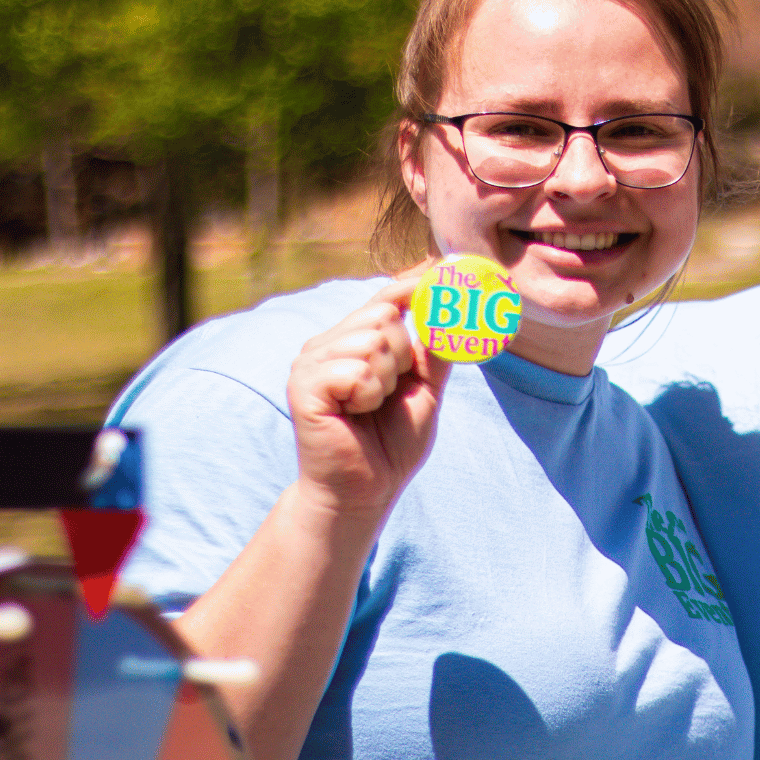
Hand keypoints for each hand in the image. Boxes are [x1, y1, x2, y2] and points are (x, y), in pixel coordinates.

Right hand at [287, 277, 450, 515]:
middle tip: (387, 392)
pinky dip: (368, 395)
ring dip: (385, 380)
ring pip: (372, 340)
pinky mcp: (303, 385)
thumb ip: (434, 350)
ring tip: (369, 407)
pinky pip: (356, 370)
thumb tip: (456, 309)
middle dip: (401, 355)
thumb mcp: (425, 390)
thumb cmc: (391, 442)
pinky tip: (353, 414)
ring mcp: (311, 362)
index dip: (412, 284)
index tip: (441, 269)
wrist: (365, 490)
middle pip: (384, 314)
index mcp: (353, 341)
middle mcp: (328, 344)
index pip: (385, 298)